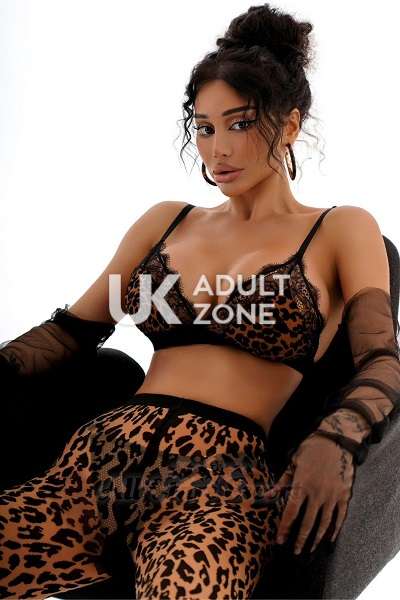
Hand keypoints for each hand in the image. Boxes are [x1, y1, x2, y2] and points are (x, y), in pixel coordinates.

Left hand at [265, 433, 354, 553]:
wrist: (336, 440)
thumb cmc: (311, 449)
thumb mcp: (293, 463)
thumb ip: (281, 483)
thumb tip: (266, 496)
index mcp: (301, 485)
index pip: (291, 512)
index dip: (285, 528)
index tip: (280, 540)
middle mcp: (317, 494)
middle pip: (307, 522)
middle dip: (300, 539)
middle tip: (295, 552)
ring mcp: (332, 496)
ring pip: (324, 523)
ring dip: (316, 538)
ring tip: (310, 549)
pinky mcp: (344, 496)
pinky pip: (340, 517)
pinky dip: (335, 530)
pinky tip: (330, 539)